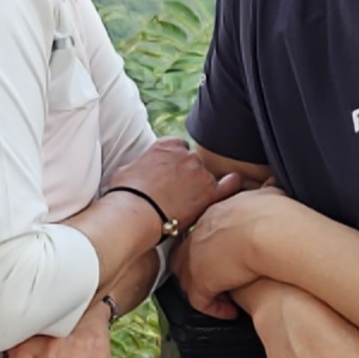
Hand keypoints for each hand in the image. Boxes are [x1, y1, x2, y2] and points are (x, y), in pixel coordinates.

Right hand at [108, 134, 248, 237]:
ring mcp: (200, 172)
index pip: (179, 148)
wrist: (134, 212)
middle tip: (176, 194)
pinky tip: (233, 186)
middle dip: (188, 175)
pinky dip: (232, 185)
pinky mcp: (209, 193)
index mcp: (167, 145)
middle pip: (194, 163)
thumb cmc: (125, 193)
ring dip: (200, 187)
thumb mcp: (128, 168)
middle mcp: (187, 154)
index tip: (170, 175)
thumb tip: (143, 169)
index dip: (175, 163)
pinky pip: (230, 185)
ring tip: (185, 205)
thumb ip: (144, 164)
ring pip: (207, 177)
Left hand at [174, 186, 303, 313]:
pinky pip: (200, 301)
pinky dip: (214, 308)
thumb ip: (265, 192)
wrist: (271, 231)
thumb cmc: (276, 214)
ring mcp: (195, 258)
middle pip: (183, 255)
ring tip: (224, 298)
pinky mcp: (201, 281)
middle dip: (196, 269)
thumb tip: (273, 186)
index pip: (201, 232)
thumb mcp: (268, 195)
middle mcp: (199, 234)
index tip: (223, 256)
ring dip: (206, 290)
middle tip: (217, 280)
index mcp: (214, 213)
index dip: (209, 246)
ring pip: (187, 279)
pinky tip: (230, 311)